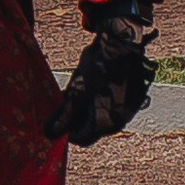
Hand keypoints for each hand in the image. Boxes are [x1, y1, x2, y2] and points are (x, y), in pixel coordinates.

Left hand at [48, 1, 156, 147]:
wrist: (123, 45)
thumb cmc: (98, 67)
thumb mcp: (76, 90)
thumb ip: (64, 114)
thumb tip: (50, 132)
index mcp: (105, 123)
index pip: (81, 138)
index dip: (66, 130)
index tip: (58, 118)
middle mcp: (119, 122)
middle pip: (92, 129)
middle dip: (77, 119)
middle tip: (67, 102)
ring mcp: (128, 111)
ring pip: (103, 118)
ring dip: (90, 110)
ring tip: (80, 92)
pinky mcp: (133, 99)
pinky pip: (114, 108)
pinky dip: (102, 102)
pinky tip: (96, 86)